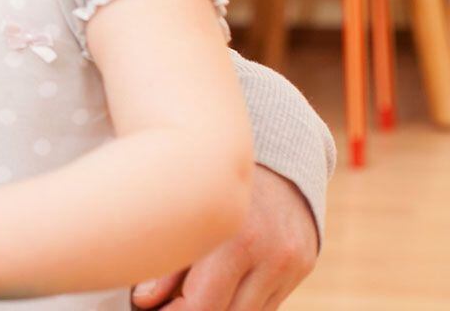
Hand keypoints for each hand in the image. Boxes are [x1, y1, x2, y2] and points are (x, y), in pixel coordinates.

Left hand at [132, 166, 317, 310]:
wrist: (270, 154)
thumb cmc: (212, 181)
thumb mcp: (186, 213)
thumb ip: (168, 264)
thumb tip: (144, 302)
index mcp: (237, 239)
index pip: (202, 306)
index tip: (149, 309)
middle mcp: (272, 254)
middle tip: (166, 304)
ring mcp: (292, 263)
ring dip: (221, 309)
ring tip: (191, 296)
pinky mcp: (305, 265)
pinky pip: (270, 303)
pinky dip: (243, 303)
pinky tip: (221, 288)